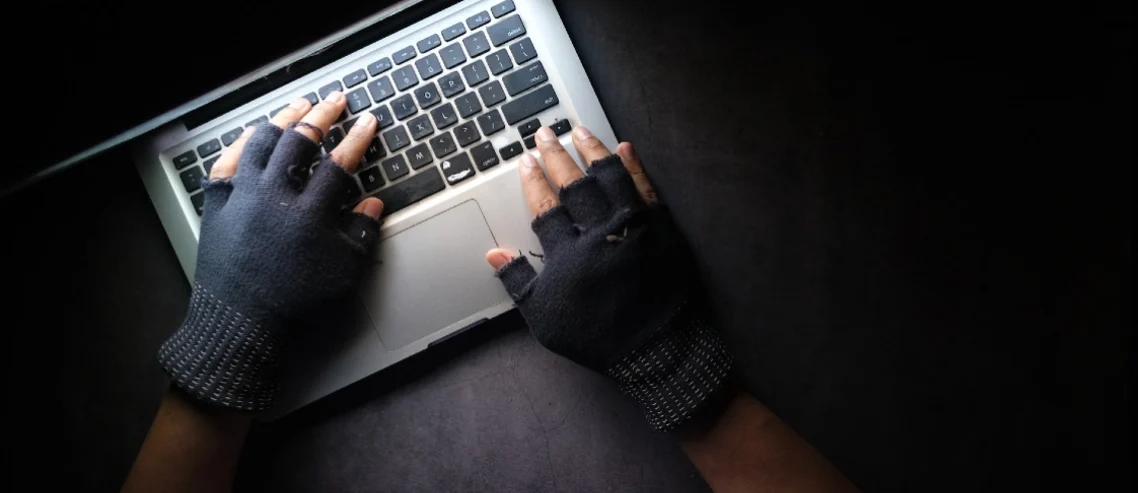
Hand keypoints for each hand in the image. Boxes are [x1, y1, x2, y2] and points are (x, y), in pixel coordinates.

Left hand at [158, 92, 383, 411]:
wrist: (240, 326)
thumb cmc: (295, 304)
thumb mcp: (343, 273)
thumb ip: (361, 233)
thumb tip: (373, 204)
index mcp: (309, 213)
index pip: (340, 163)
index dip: (357, 138)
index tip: (369, 122)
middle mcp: (274, 196)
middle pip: (300, 141)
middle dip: (322, 116)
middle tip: (335, 101)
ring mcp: (242, 197)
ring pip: (262, 142)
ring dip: (283, 120)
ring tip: (298, 107)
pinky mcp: (217, 205)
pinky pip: (228, 161)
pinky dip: (243, 143)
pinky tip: (253, 133)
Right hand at [484, 126, 732, 430]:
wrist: (656, 349)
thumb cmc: (596, 336)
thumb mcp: (545, 317)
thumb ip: (518, 281)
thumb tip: (493, 253)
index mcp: (568, 253)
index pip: (545, 206)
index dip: (533, 181)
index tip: (525, 160)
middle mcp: (600, 232)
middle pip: (574, 184)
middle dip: (556, 156)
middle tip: (545, 133)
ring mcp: (634, 226)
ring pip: (610, 177)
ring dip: (593, 151)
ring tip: (580, 131)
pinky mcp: (662, 228)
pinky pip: (646, 188)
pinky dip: (635, 166)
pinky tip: (625, 148)